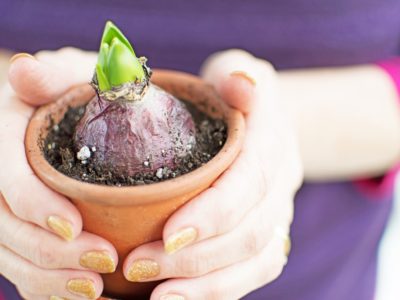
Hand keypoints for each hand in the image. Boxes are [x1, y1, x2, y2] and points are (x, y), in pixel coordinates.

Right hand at [0, 49, 117, 299]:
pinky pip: (27, 269)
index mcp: (6, 136)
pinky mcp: (26, 232)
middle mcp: (1, 177)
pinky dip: (52, 289)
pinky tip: (92, 296)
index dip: (32, 203)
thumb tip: (25, 71)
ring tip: (97, 289)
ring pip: (13, 256)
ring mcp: (8, 210)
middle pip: (6, 226)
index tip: (73, 226)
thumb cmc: (81, 92)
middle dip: (50, 251)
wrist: (80, 110)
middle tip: (103, 262)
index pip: (5, 175)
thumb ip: (53, 76)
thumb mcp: (72, 75)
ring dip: (51, 279)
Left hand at [122, 50, 302, 299]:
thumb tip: (242, 85)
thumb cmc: (235, 95)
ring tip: (158, 297)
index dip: (214, 212)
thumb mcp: (236, 72)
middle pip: (252, 232)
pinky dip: (219, 290)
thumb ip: (238, 75)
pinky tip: (179, 296)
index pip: (250, 180)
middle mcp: (282, 182)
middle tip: (139, 267)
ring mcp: (278, 212)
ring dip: (207, 285)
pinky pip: (254, 271)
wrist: (263, 123)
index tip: (167, 235)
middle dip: (197, 258)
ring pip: (257, 261)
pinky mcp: (268, 233)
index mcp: (274, 139)